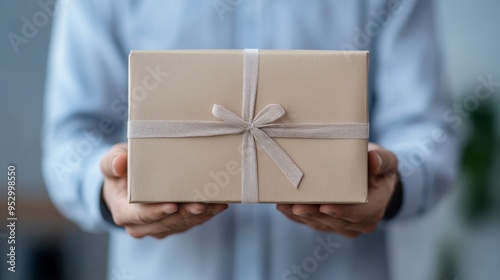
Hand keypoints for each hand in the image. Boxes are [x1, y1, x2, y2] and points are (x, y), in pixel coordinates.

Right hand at [100, 143, 227, 238]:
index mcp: (124, 212)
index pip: (140, 215)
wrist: (126, 183)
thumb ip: (112, 162)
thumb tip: (119, 163)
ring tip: (215, 204)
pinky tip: (218, 205)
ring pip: (181, 224)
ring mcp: (159, 228)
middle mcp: (141, 226)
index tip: (173, 205)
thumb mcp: (111, 162)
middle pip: (166, 222)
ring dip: (200, 215)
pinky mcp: (174, 226)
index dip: (157, 211)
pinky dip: (205, 214)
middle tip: (202, 204)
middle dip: (185, 214)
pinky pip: (190, 222)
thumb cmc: (120, 171)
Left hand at [277, 143, 398, 237]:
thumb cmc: (378, 168)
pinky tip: (283, 207)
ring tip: (284, 205)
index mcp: (375, 207)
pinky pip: (310, 223)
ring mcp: (343, 226)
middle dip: (313, 214)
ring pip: (320, 224)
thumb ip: (382, 160)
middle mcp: (360, 222)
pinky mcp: (328, 225)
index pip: (359, 212)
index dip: (341, 211)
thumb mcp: (387, 160)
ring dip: (301, 216)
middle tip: (295, 206)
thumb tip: (372, 159)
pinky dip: (295, 216)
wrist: (374, 180)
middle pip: (334, 221)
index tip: (324, 206)